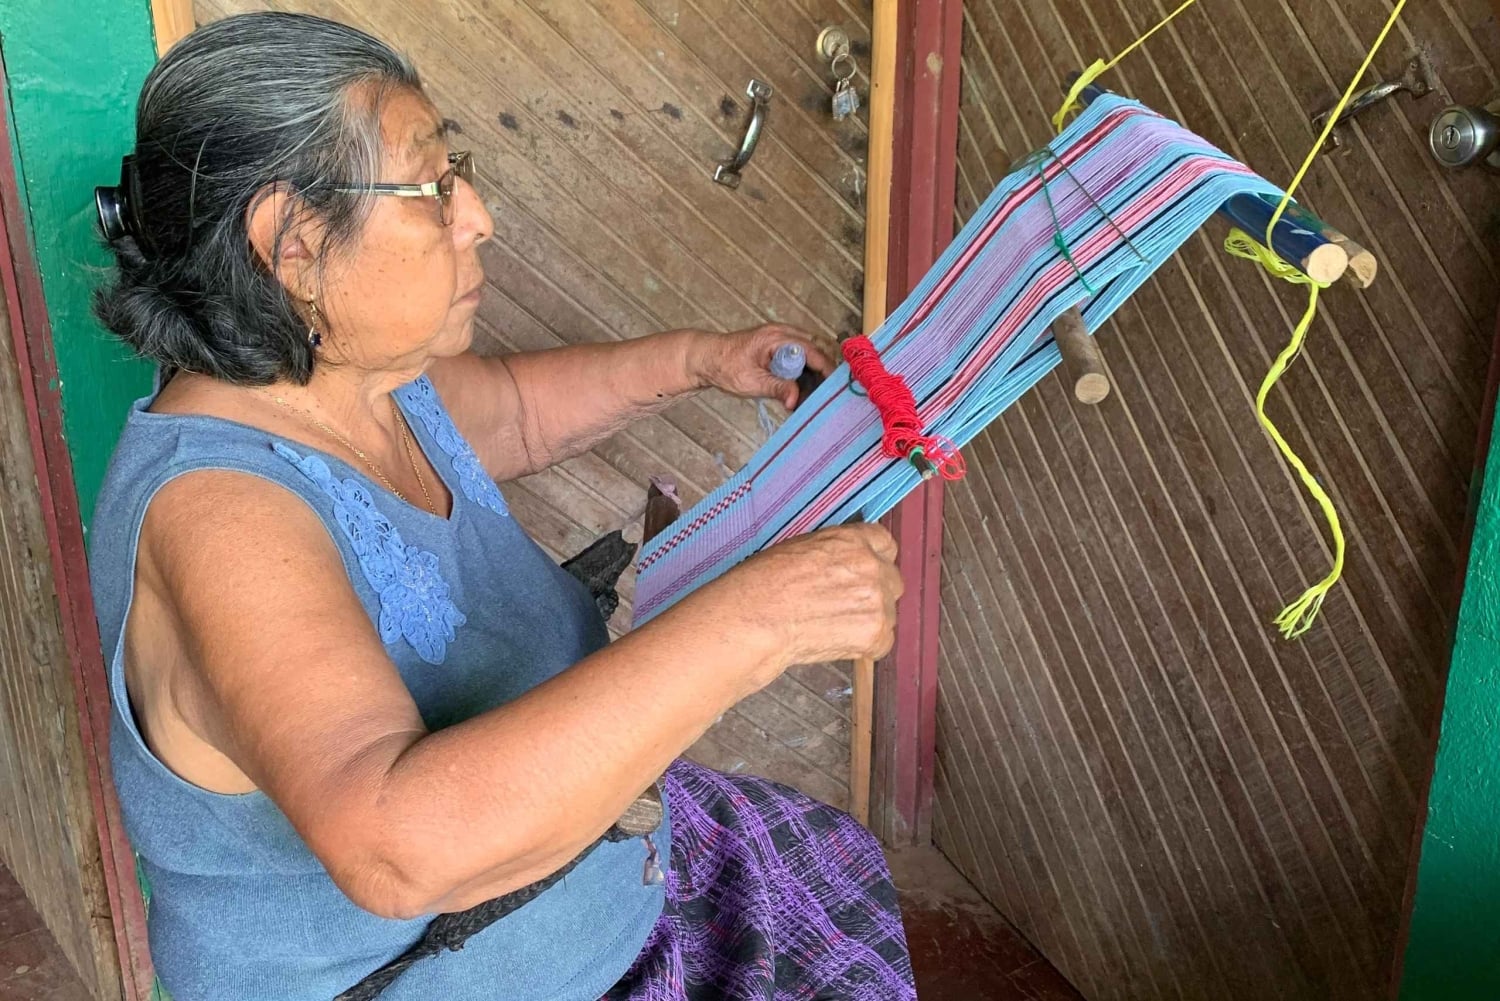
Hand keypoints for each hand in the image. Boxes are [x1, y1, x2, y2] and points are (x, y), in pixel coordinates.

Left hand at [687, 324, 836, 409]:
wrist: (706, 358)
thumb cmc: (724, 367)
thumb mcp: (751, 382)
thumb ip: (776, 389)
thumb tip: (795, 401)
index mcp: (776, 338)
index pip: (812, 351)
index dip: (826, 369)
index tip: (834, 387)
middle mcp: (782, 333)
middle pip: (815, 349)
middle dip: (823, 371)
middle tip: (825, 394)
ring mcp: (780, 337)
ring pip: (809, 353)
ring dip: (813, 372)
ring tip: (813, 395)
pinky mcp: (778, 345)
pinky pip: (798, 355)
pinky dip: (803, 371)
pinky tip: (801, 389)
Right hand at [699, 523, 902, 681]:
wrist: (757, 619)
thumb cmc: (765, 584)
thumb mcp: (803, 548)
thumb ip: (836, 552)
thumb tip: (845, 561)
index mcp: (853, 541)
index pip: (885, 544)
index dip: (874, 560)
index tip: (864, 573)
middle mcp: (872, 567)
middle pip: (892, 580)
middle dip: (874, 593)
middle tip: (845, 605)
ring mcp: (877, 602)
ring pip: (888, 613)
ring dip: (868, 620)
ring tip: (833, 626)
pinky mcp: (875, 634)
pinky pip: (883, 642)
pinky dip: (865, 647)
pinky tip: (837, 641)